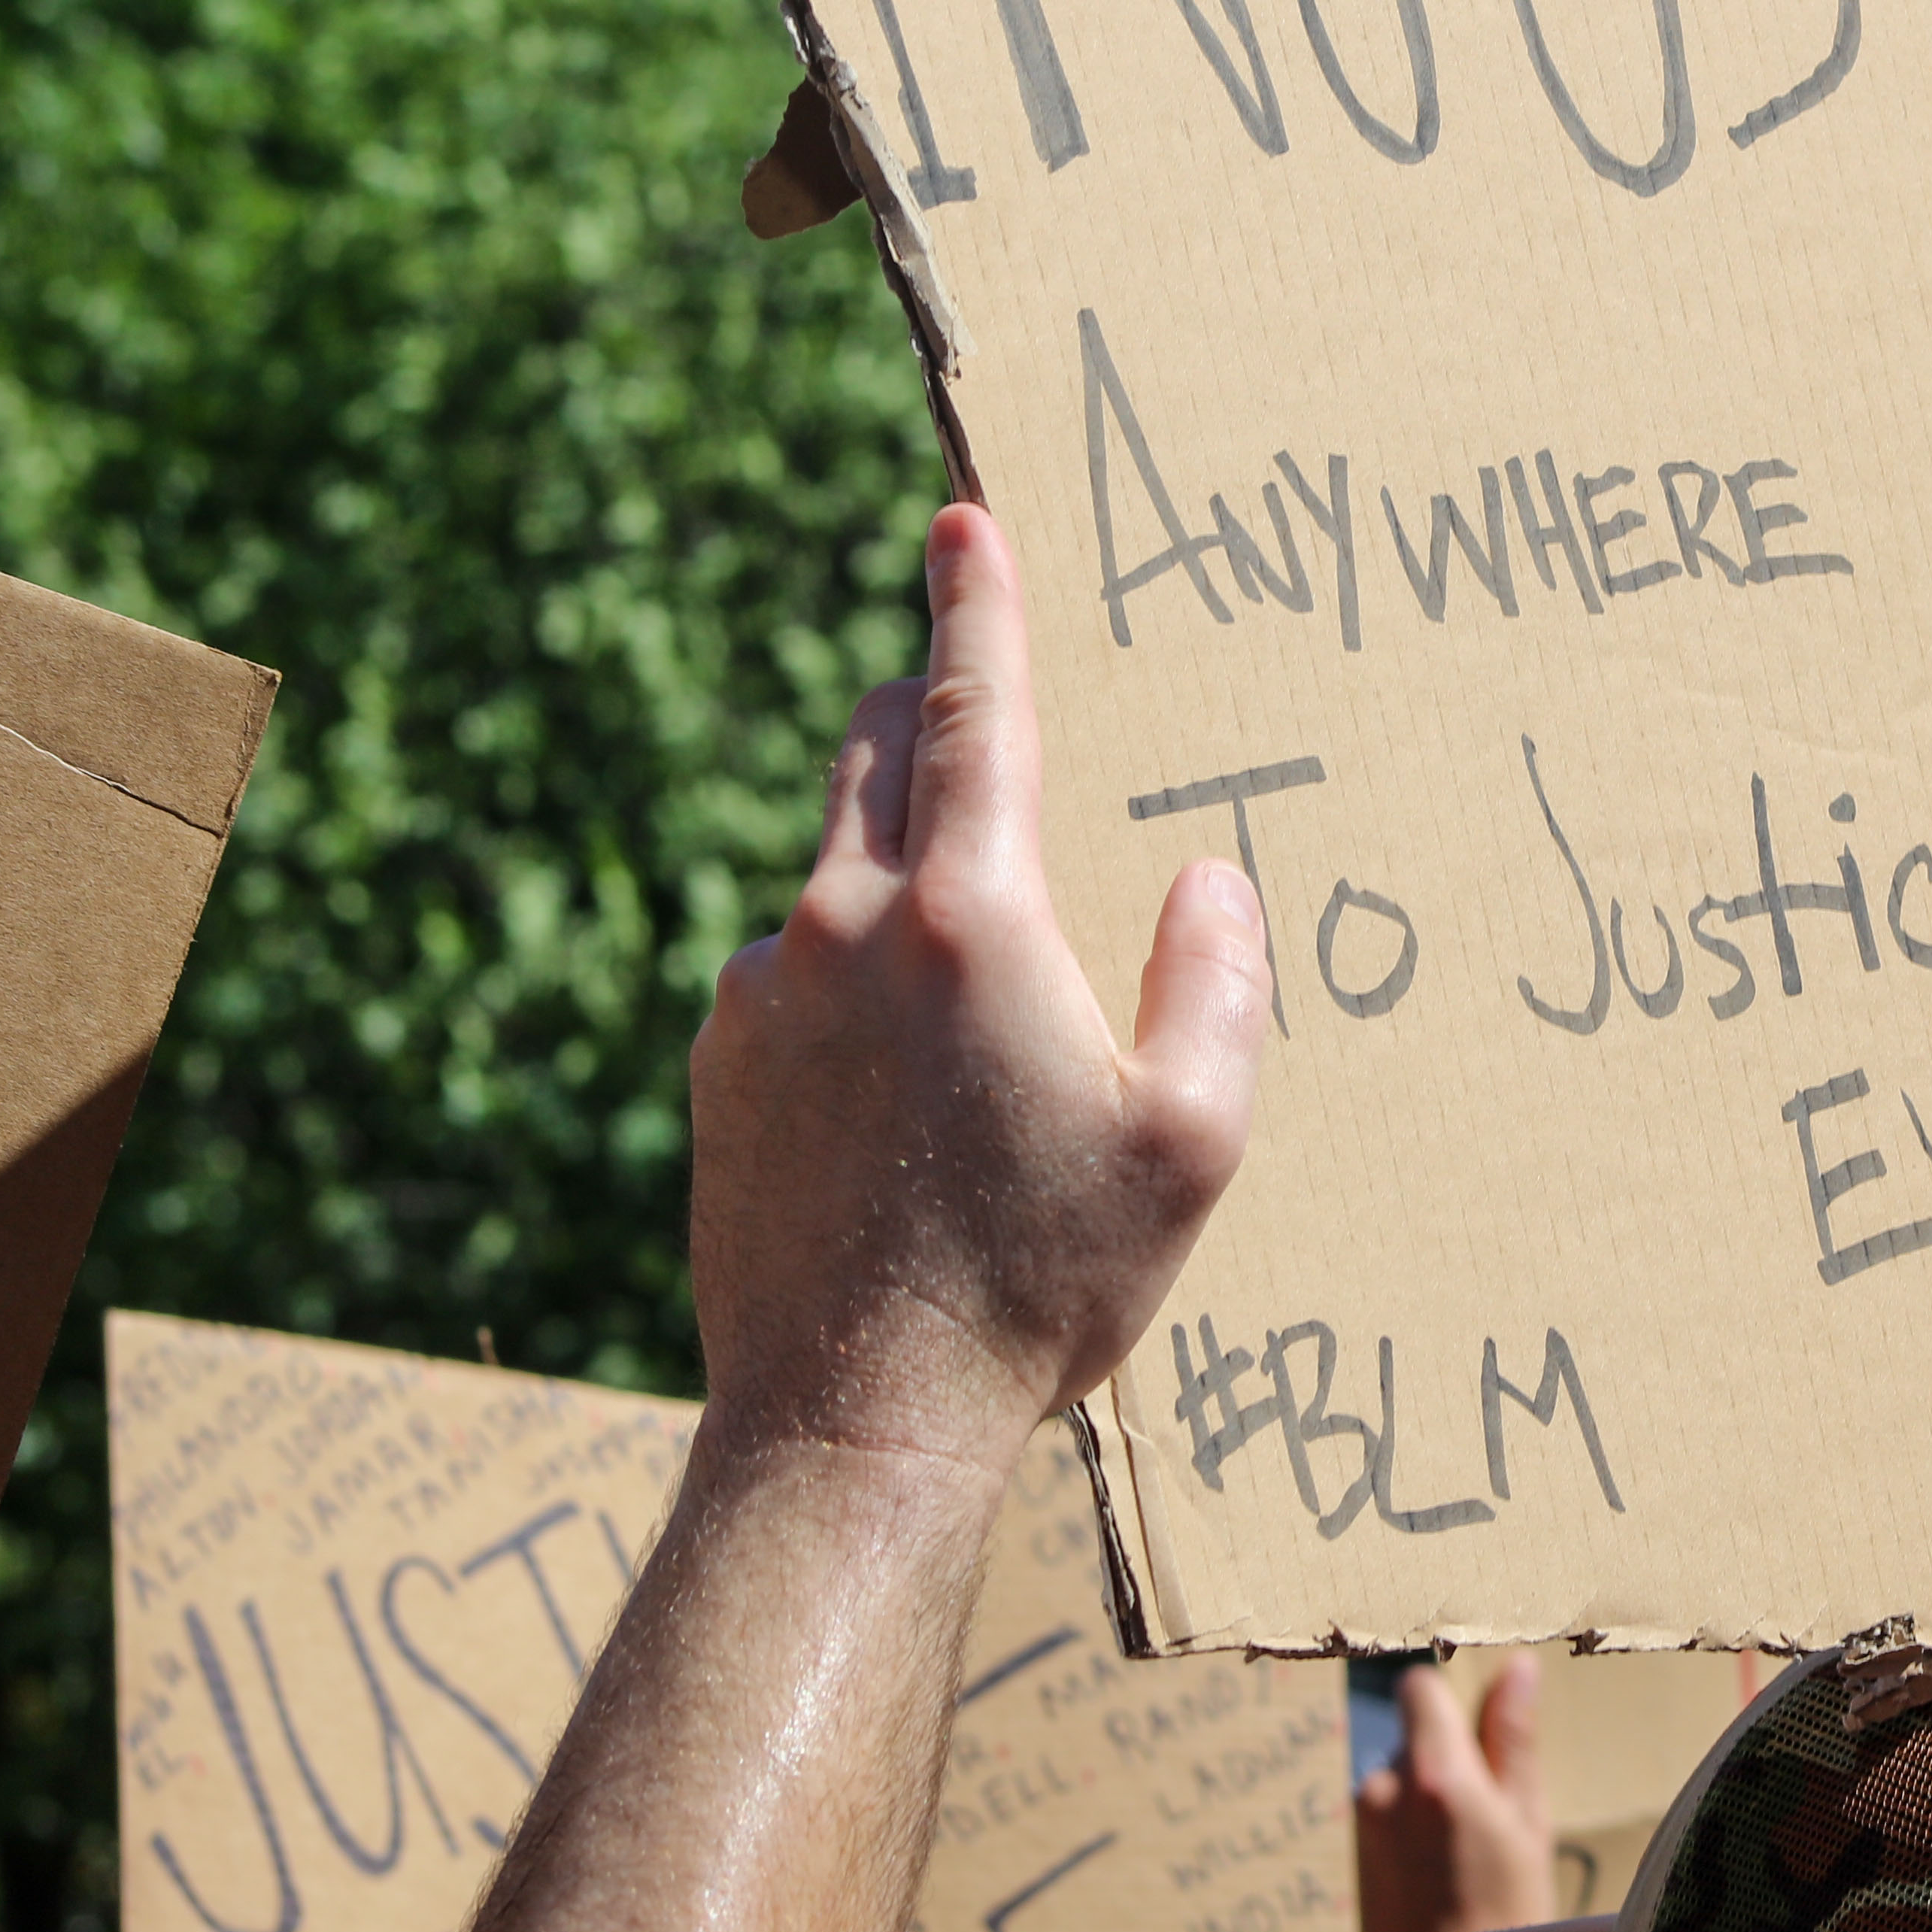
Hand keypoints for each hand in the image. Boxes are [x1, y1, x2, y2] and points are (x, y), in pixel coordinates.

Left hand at [681, 506, 1270, 1481]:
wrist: (852, 1416)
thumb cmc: (1043, 1284)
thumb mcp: (1189, 1143)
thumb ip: (1218, 986)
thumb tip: (1210, 880)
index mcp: (972, 917)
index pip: (972, 704)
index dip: (977, 598)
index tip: (962, 515)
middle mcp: (844, 924)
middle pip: (873, 748)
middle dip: (921, 706)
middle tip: (976, 727)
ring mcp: (761, 989)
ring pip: (832, 873)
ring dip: (894, 886)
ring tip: (968, 1015)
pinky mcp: (713, 1058)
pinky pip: (789, 973)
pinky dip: (842, 986)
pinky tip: (898, 1098)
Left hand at [1358, 1654, 1562, 1931]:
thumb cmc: (1511, 1922)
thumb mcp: (1528, 1826)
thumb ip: (1514, 1741)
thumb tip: (1517, 1666)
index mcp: (1432, 1774)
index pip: (1419, 1686)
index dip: (1452, 1699)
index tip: (1484, 1728)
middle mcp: (1382, 1792)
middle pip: (1414, 1738)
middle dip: (1452, 1761)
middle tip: (1493, 1821)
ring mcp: (1362, 1829)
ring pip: (1403, 1782)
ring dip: (1434, 1802)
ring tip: (1472, 1862)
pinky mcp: (1355, 1861)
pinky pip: (1390, 1822)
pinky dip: (1417, 1837)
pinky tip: (1447, 1883)